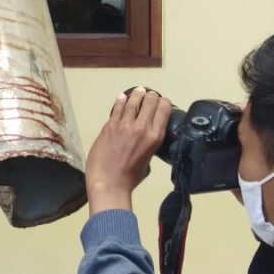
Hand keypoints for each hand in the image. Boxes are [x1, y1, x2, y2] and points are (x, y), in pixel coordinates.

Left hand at [85, 87, 171, 214]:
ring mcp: (124, 125)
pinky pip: (117, 108)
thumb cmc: (130, 178)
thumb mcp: (148, 161)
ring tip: (139, 90)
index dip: (163, 103)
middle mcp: (142, 127)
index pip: (163, 110)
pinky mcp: (110, 126)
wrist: (109, 183)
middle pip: (150, 102)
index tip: (161, 102)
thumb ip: (148, 146)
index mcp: (155, 137)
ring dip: (137, 94)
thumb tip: (145, 140)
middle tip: (149, 96)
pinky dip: (121, 100)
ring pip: (133, 101)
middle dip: (151, 96)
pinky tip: (122, 97)